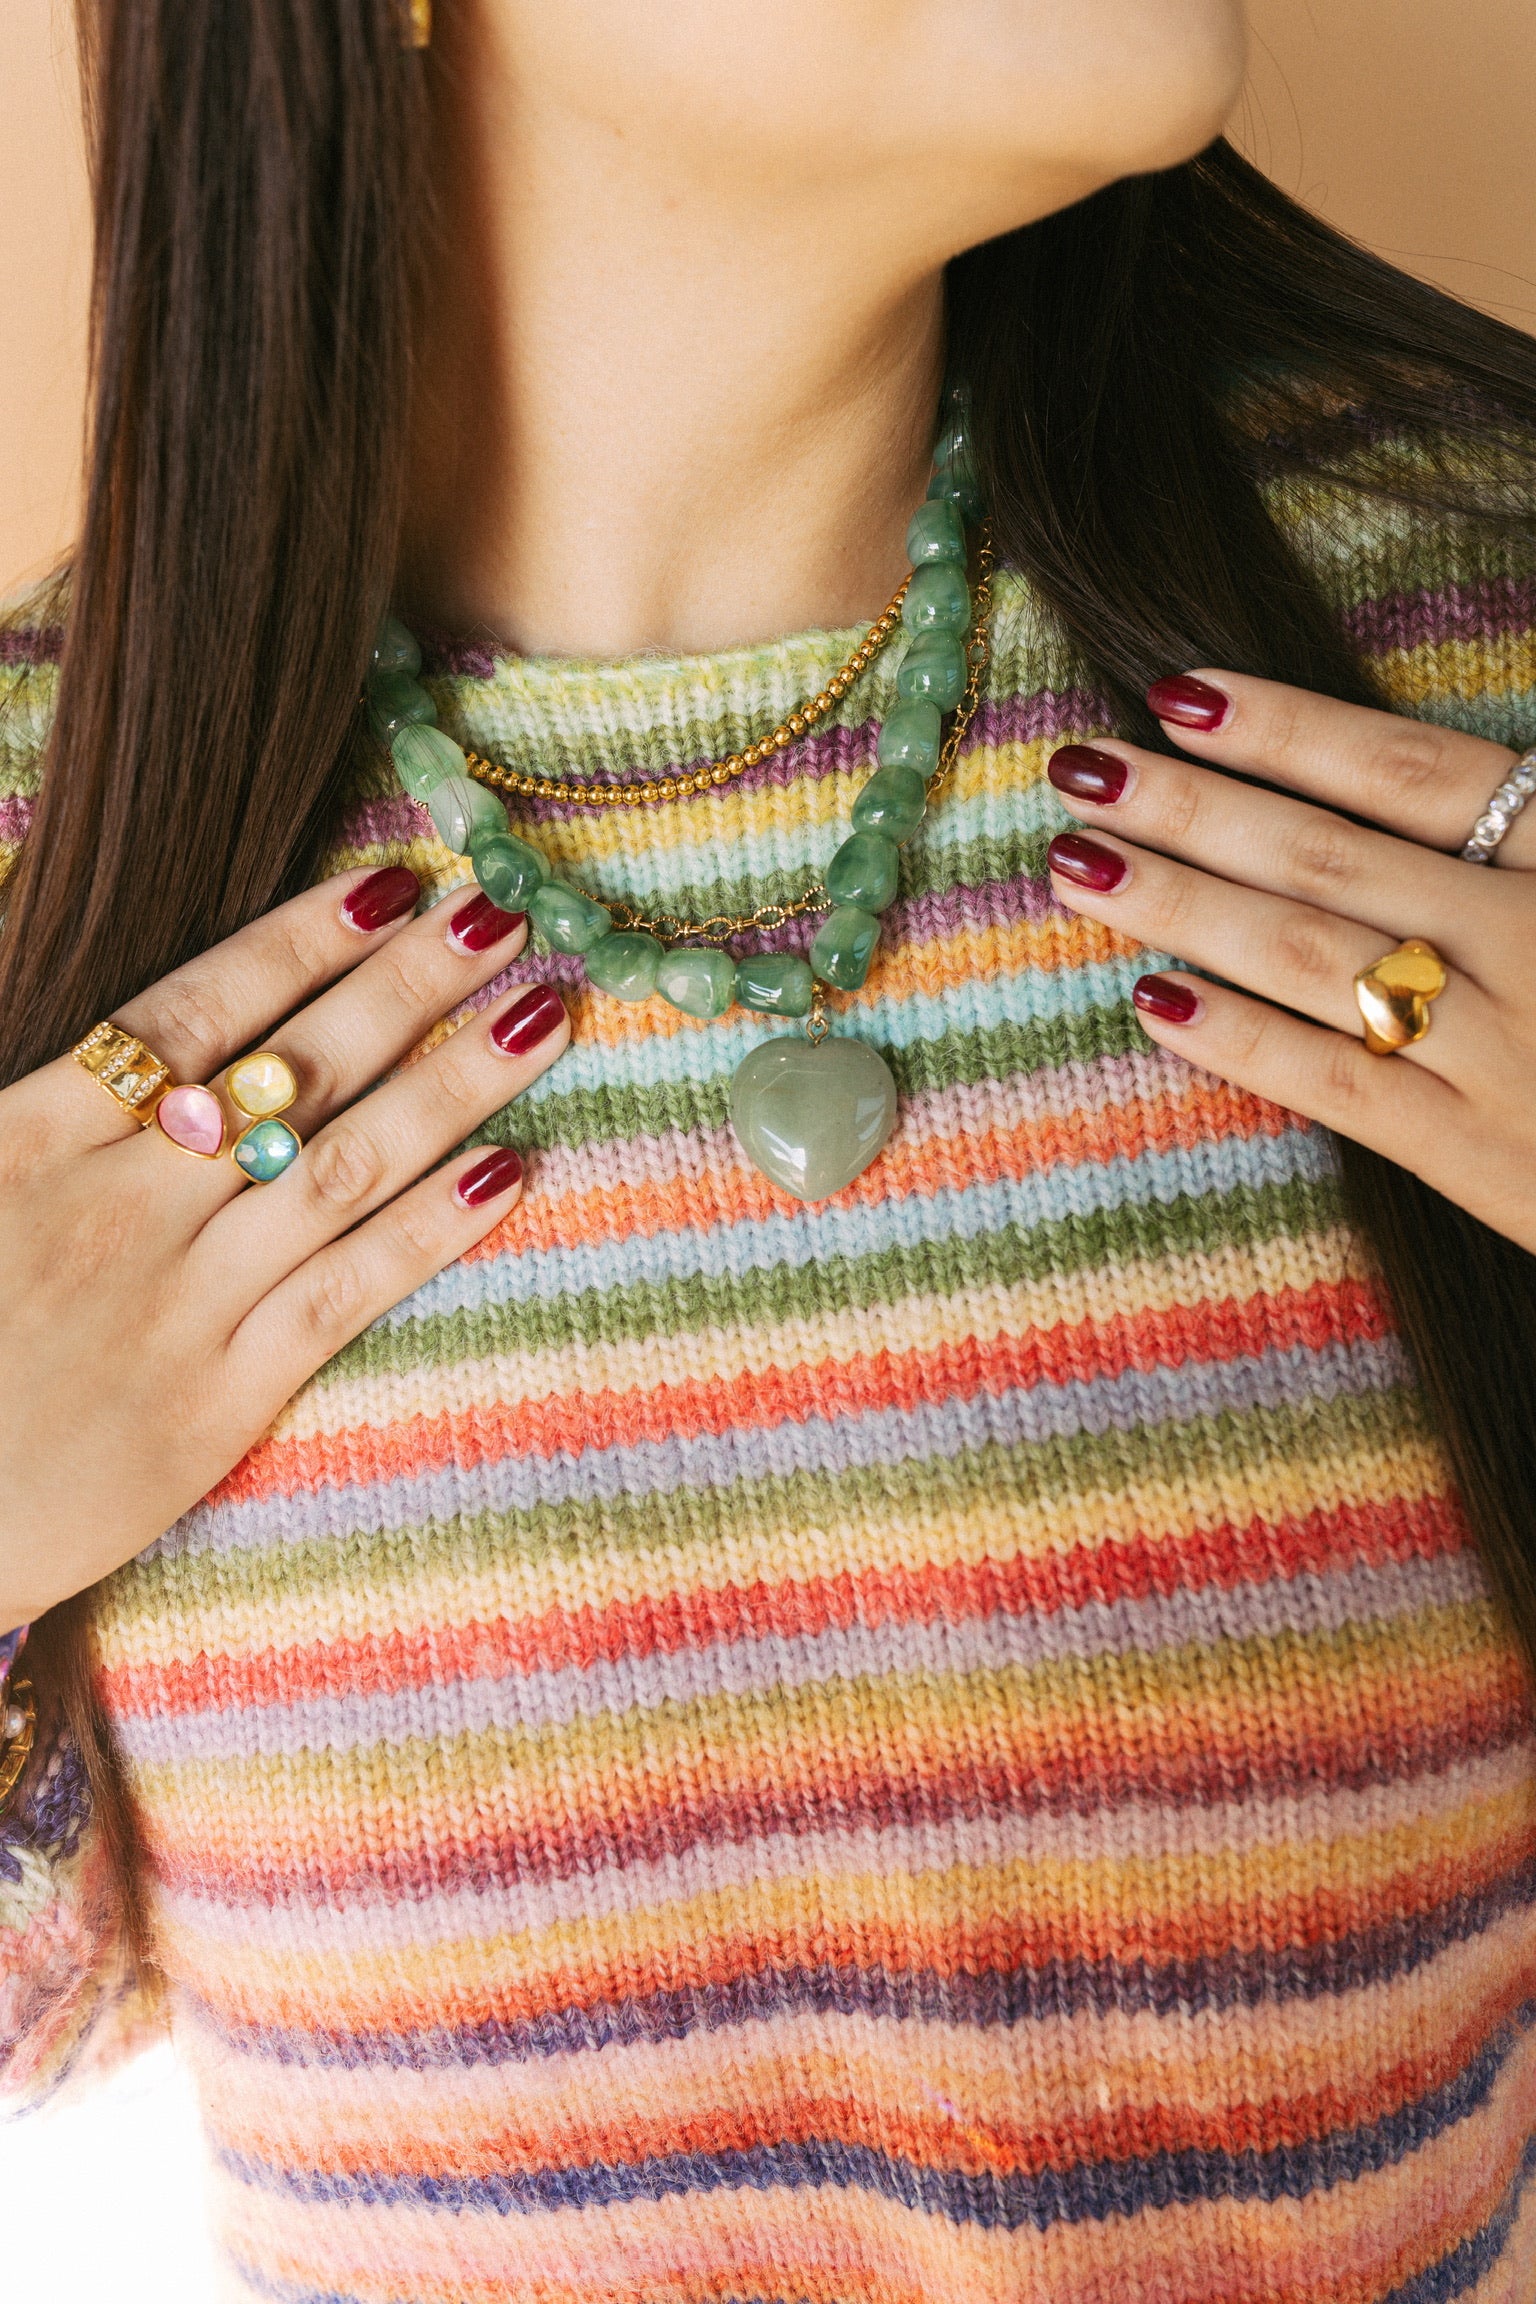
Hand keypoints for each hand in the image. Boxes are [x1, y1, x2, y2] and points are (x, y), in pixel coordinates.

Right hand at [0, 869, 568, 1624]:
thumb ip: (32, 1099)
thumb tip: (104, 1040)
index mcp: (35, 1135)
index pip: (199, 1006)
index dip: (303, 937)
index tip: (391, 880)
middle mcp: (126, 1203)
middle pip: (298, 1067)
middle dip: (411, 983)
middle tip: (504, 914)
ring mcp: (183, 1300)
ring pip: (345, 1165)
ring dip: (455, 1083)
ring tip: (543, 1016)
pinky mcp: (220, 1398)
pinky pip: (347, 1293)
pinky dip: (431, 1229)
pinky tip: (510, 1168)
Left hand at [1043, 672, 1535, 1250]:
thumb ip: (1530, 822)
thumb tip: (1455, 782)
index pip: (1408, 771)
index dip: (1285, 725)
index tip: (1176, 689)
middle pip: (1327, 854)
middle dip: (1190, 806)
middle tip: (1076, 765)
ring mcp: (1503, 1050)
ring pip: (1310, 957)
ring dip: (1180, 902)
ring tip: (1074, 863)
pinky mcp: (1477, 1156)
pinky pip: (1335, 1085)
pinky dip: (1239, 1038)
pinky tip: (1151, 997)